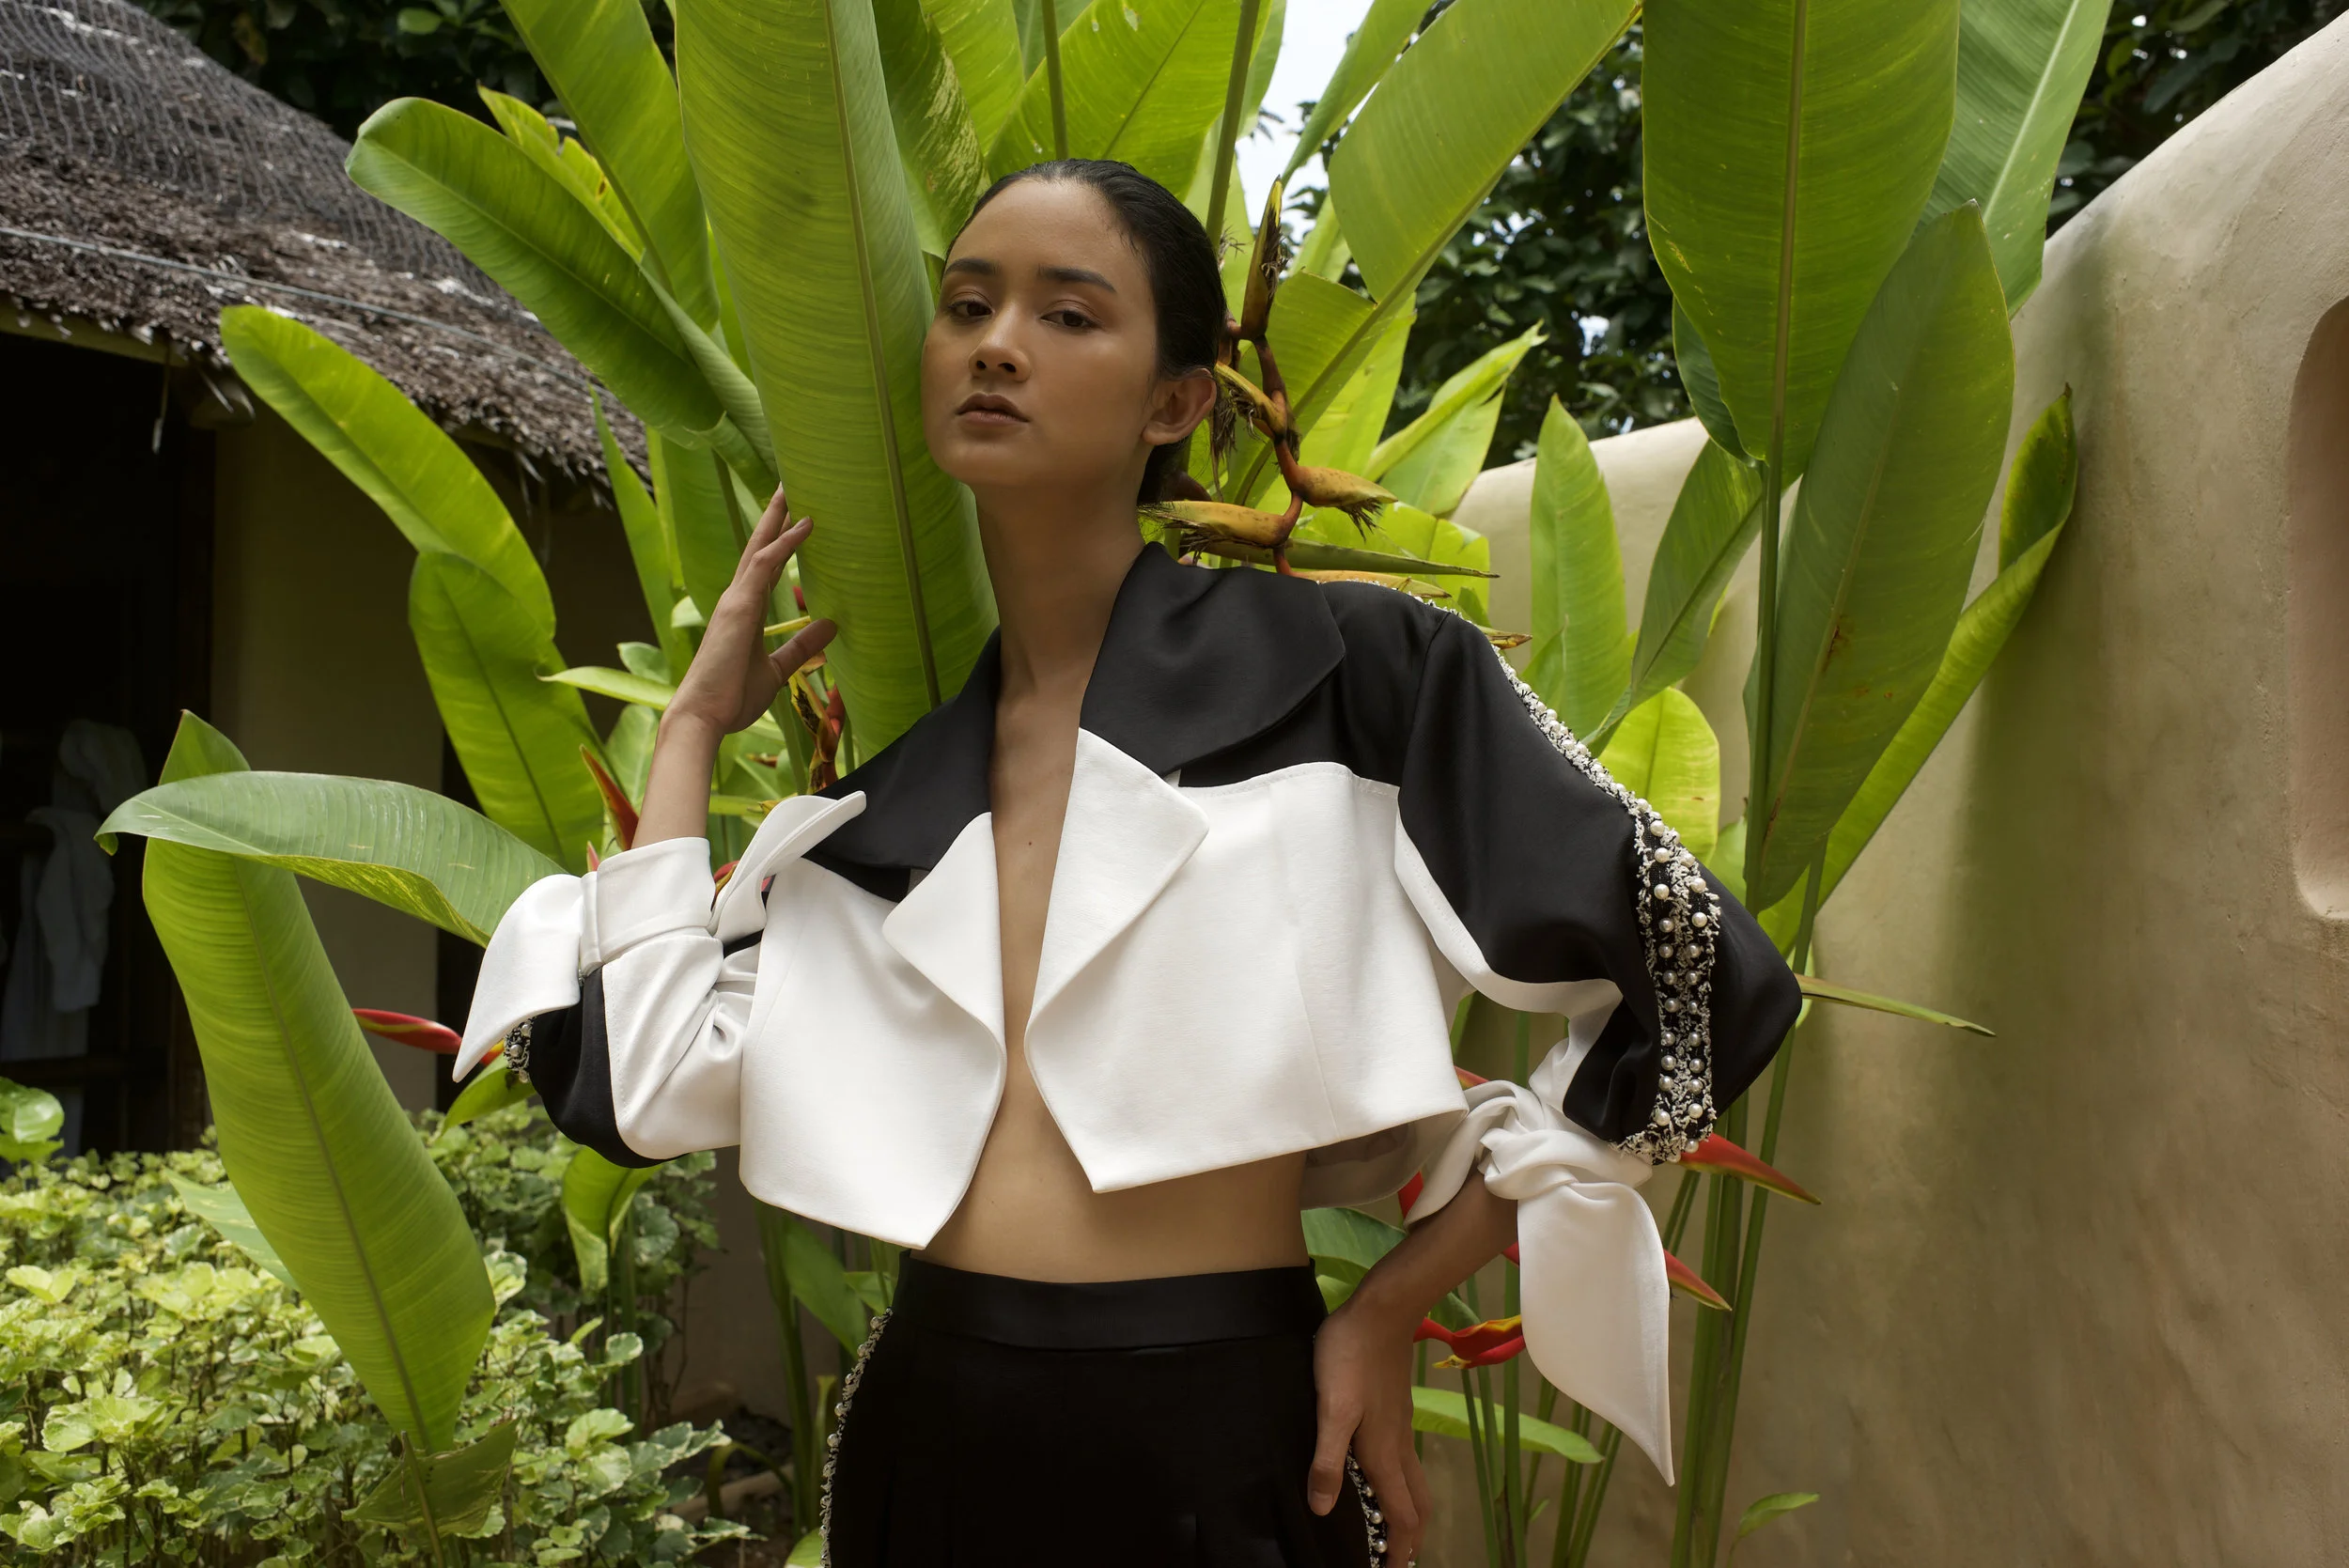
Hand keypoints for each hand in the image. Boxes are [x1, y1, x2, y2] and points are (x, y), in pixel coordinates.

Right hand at [665, 486, 835, 737]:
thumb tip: (831, 626)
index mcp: (744, 612)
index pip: (765, 567)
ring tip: (794, 488)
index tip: (796, 518)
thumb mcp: (776, 669)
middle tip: (789, 485)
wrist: (703, 717)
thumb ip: (801, 647)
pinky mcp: (738, 607)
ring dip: (778, 518)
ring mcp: (735, 600)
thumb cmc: (732, 696)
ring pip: (760, 548)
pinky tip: (805, 526)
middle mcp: (737, 599)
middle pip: (759, 547)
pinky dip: (785, 544)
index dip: (780, 542)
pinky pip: (764, 566)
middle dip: (774, 517)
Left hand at [1309, 1294, 1431, 1565]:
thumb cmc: (1350, 1358)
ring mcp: (1401, 1427)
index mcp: (1382, 1453)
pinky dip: (1402, 1484)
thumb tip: (1324, 1510)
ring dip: (1409, 1511)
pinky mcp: (1397, 1410)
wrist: (1381, 1312)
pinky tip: (1382, 1473)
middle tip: (1398, 1559)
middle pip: (1417, 1504)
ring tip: (1394, 1526)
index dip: (1399, 1549)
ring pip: (1415, 1482)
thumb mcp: (1330, 1409)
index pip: (1401, 1514)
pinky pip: (1406, 1461)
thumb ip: (1328, 1460)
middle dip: (1412, 1537)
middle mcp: (1398, 1446)